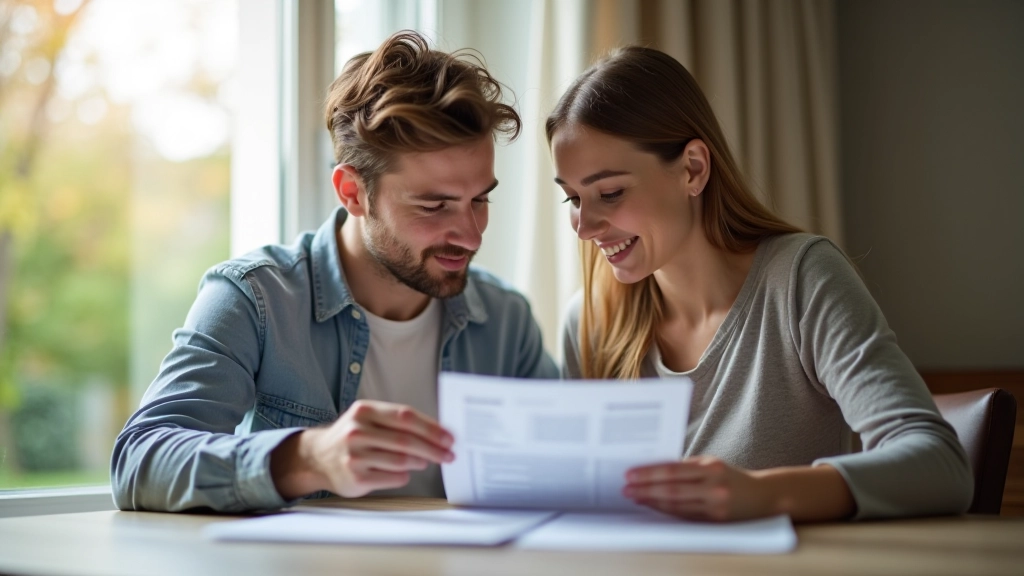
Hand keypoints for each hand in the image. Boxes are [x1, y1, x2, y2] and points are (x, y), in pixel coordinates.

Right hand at [271, 400, 454, 498]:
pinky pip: (392, 477)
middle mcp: (356, 432)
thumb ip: (398, 422)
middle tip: (449, 454)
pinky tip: (405, 471)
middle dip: (433, 448)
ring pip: (401, 460)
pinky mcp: (356, 478)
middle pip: (406, 440)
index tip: (449, 437)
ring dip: (420, 461)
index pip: (405, 417)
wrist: (318, 457)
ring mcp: (355, 456)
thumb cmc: (353, 436)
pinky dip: (404, 475)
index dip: (431, 428)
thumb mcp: (368, 418)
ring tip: (426, 461)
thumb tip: (436, 432)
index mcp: (364, 411)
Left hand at [623, 456, 775, 521]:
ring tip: (635, 498)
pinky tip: (654, 506)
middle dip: (646, 489)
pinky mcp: (716, 521)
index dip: (649, 473)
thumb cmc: (732, 476)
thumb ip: (687, 467)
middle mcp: (714, 486)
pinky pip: (685, 516)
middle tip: (626, 489)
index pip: (673, 470)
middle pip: (672, 489)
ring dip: (653, 502)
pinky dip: (667, 511)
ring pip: (677, 505)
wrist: (764, 496)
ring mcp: (716, 505)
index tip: (630, 474)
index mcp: (712, 467)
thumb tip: (654, 470)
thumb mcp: (712, 464)